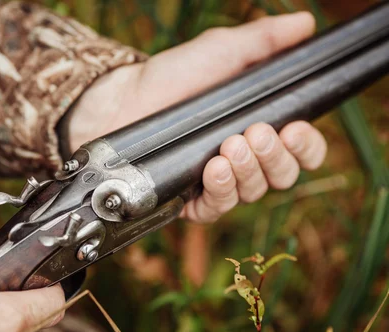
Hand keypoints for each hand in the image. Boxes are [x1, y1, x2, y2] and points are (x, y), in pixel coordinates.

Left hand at [64, 12, 326, 222]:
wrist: (125, 99)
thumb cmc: (172, 76)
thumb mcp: (219, 51)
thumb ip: (263, 41)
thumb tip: (306, 24)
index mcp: (258, 127)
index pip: (300, 150)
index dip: (306, 146)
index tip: (294, 129)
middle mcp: (243, 159)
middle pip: (282, 176)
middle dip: (275, 157)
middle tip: (257, 133)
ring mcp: (217, 181)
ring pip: (254, 192)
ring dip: (249, 171)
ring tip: (231, 145)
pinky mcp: (190, 199)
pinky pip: (218, 208)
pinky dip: (222, 191)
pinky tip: (214, 169)